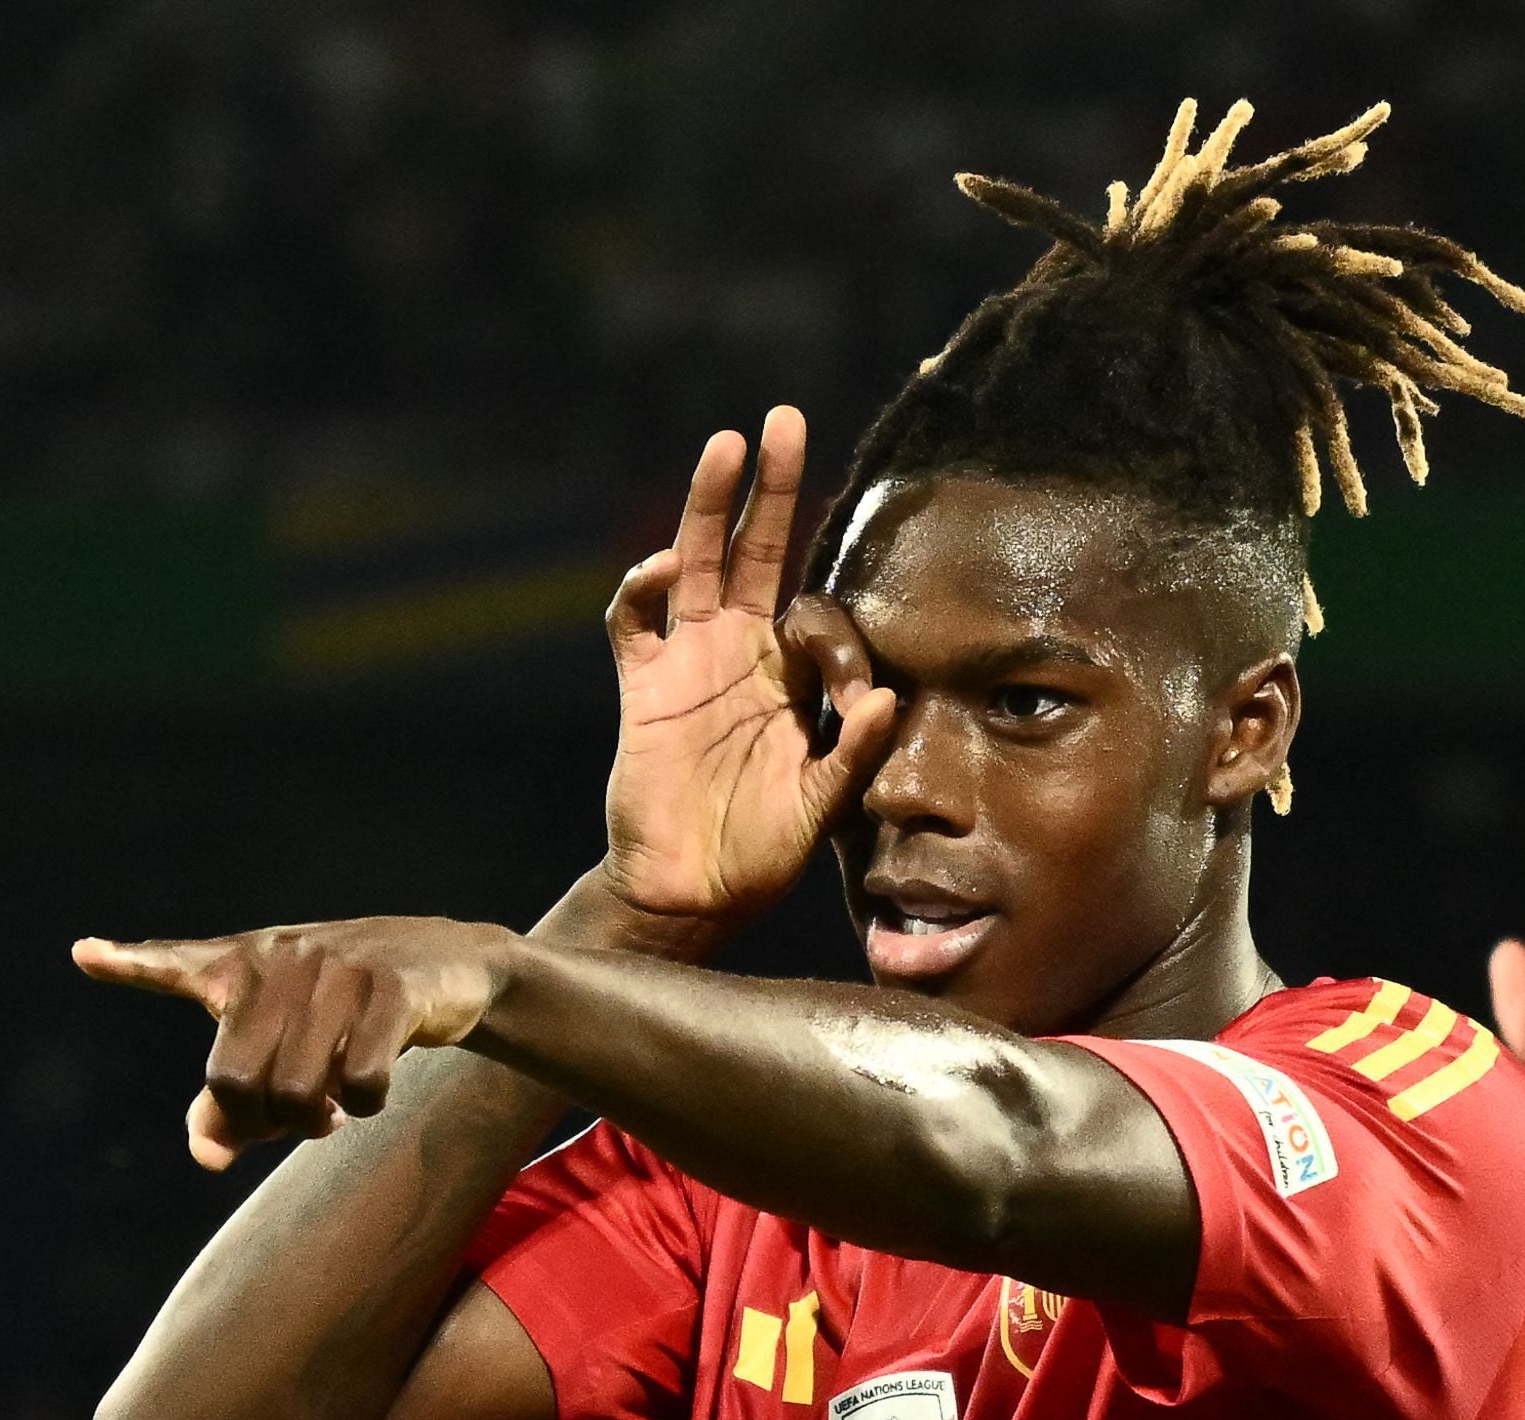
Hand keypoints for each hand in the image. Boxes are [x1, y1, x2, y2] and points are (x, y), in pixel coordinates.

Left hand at [73, 919, 511, 1168]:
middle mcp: (282, 960)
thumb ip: (233, 1103)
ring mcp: (338, 970)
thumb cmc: (350, 1012)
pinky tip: (371, 1091)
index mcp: (244, 965)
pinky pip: (362, 1082)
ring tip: (334, 1108)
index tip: (84, 955)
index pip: (176, 963)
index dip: (130, 963)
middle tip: (295, 1120)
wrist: (452, 966)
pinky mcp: (393, 989)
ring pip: (298, 1090)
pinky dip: (366, 1105)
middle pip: (234, 1080)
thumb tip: (205, 1157)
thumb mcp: (287, 1046)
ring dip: (318, 1120)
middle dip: (263, 1122)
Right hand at [601, 407, 900, 925]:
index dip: (838, 638)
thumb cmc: (761, 854)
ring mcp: (687, 664)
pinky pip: (634, 620)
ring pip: (694, 562)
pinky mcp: (642, 687)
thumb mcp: (824, 804)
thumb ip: (853, 753)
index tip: (854, 697)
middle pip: (754, 550)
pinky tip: (664, 565)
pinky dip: (642, 586)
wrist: (690, 895)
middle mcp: (739, 656)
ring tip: (728, 444)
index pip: (815, 611)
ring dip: (708, 504)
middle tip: (786, 420)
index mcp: (789, 678)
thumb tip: (889, 701)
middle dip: (772, 488)